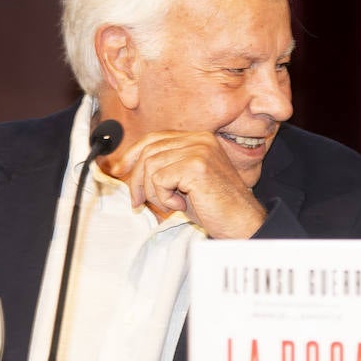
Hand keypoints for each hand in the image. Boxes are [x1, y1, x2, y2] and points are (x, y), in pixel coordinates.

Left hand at [108, 131, 266, 237]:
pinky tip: (181, 205)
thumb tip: (127, 167)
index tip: (120, 170)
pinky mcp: (195, 166)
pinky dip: (164, 198)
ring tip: (172, 205)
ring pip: (151, 166)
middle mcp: (200, 139)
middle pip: (149, 150)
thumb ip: (165, 167)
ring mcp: (199, 150)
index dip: (133, 154)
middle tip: (139, 202)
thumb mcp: (185, 181)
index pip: (155, 138)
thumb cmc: (216, 206)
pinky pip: (159, 180)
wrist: (241, 221)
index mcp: (199, 138)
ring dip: (155, 192)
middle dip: (137, 179)